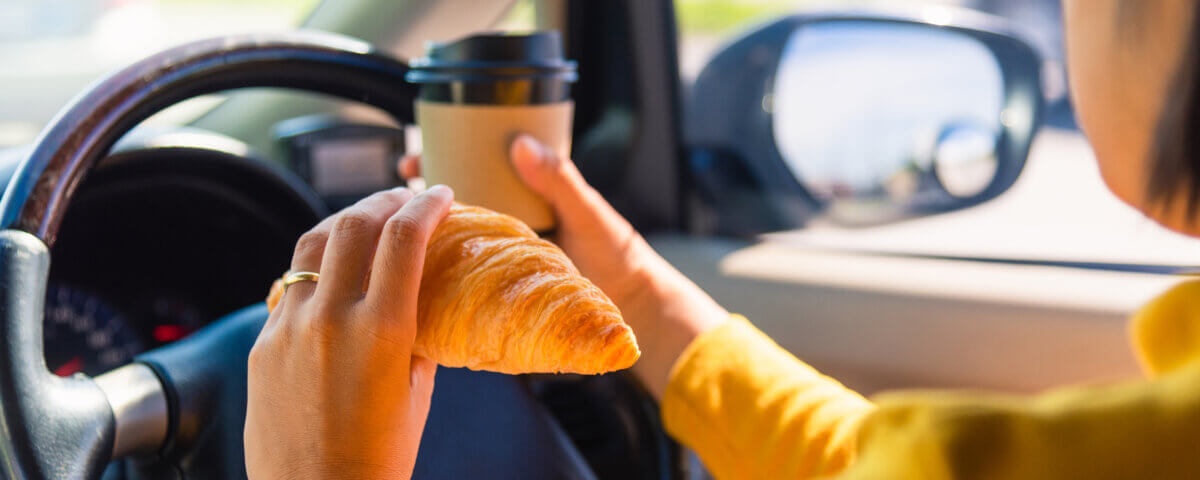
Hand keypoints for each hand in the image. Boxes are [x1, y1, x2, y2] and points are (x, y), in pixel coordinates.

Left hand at [245, 185, 453, 478]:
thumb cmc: (376, 461)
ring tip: (367, 219)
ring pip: (312, 243)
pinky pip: (289, 285)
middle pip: (354, 223)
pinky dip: (316, 266)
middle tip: (406, 198)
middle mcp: (330, 319)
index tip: (441, 195)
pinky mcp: (262, 344)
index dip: (426, 204)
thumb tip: (425, 299)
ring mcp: (288, 328)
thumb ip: (420, 337)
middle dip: (386, 199)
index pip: (404, 237)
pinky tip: (332, 273)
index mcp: (382, 331)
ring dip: (344, 220)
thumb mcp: (417, 394)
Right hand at [400, 136, 726, 396]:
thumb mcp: (587, 213)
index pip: (473, 167)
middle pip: (450, 202)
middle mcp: (504, 223)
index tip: (413, 156)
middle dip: (416, 195)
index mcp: (524, 195)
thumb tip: (522, 143)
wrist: (630, 306)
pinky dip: (435, 270)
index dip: (439, 158)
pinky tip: (408, 273)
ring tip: (389, 229)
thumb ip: (559, 180)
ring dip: (418, 233)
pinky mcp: (496, 288)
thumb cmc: (616, 255)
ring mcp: (497, 256)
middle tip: (394, 187)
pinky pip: (460, 275)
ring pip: (449, 238)